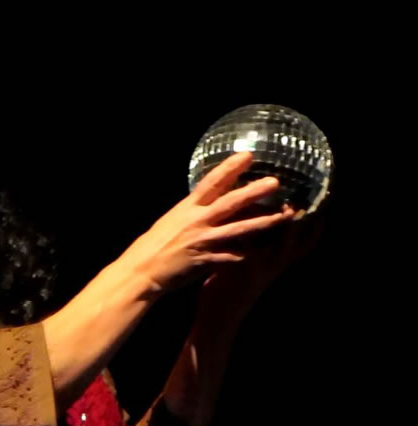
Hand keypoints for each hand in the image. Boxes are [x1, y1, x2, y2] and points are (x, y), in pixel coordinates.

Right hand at [121, 152, 294, 295]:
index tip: (248, 155)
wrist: (141, 270)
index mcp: (187, 208)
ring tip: (284, 216)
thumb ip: (192, 211)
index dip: (230, 168)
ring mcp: (202, 241)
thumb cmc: (153, 245)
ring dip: (263, 223)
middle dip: (253, 192)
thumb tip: (207, 200)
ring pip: (238, 230)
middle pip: (230, 203)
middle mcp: (196, 221)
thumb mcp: (171, 220)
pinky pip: (232, 257)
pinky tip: (265, 252)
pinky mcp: (205, 261)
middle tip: (275, 182)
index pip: (211, 183)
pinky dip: (248, 254)